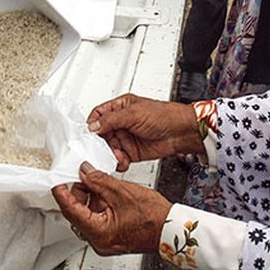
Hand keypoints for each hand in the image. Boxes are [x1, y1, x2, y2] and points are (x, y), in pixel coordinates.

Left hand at [52, 162, 171, 254]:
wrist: (172, 230)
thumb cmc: (154, 217)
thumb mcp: (121, 192)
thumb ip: (98, 180)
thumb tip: (83, 172)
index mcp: (99, 233)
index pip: (70, 210)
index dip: (62, 192)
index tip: (57, 180)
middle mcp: (99, 241)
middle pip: (77, 213)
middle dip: (78, 192)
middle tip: (81, 174)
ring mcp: (104, 241)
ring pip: (87, 215)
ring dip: (89, 197)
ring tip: (97, 180)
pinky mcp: (111, 238)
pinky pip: (97, 220)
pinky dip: (98, 205)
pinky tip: (105, 191)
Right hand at [87, 93, 204, 170]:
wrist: (181, 132)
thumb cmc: (164, 115)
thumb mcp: (133, 114)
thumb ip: (111, 120)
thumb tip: (93, 126)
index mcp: (120, 107)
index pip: (98, 115)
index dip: (92, 125)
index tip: (88, 135)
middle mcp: (121, 123)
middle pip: (101, 135)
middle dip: (99, 143)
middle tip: (99, 149)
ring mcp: (126, 138)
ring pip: (108, 148)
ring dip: (109, 154)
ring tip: (116, 156)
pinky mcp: (132, 151)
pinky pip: (118, 158)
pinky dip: (118, 162)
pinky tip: (122, 161)